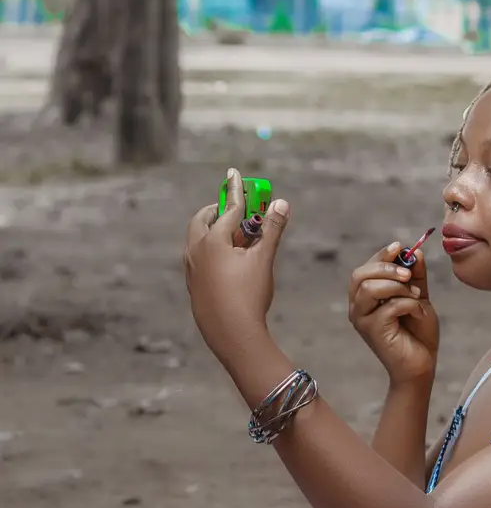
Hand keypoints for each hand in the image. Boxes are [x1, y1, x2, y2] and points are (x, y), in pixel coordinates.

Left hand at [184, 169, 289, 367]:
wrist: (232, 335)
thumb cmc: (248, 295)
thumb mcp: (264, 260)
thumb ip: (272, 230)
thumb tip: (281, 203)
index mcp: (212, 240)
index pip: (229, 208)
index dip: (236, 190)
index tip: (233, 173)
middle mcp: (196, 251)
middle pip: (203, 220)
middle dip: (218, 210)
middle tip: (235, 209)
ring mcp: (191, 269)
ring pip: (198, 239)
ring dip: (213, 230)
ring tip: (235, 236)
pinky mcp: (193, 284)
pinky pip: (198, 257)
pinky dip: (210, 249)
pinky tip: (227, 262)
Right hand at [348, 241, 438, 385]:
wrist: (422, 364)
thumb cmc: (418, 333)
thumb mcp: (419, 297)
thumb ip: (415, 276)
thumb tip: (414, 252)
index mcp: (365, 297)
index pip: (364, 269)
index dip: (380, 256)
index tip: (399, 247)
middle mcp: (358, 307)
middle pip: (360, 275)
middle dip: (386, 268)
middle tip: (409, 275)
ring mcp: (362, 320)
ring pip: (370, 289)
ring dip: (398, 287)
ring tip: (417, 296)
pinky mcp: (372, 331)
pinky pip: (389, 307)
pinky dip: (409, 304)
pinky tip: (419, 313)